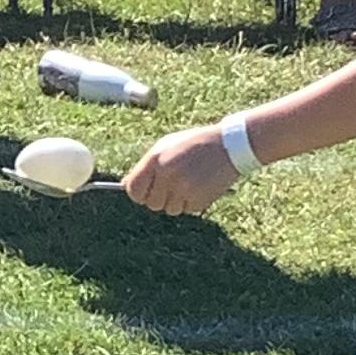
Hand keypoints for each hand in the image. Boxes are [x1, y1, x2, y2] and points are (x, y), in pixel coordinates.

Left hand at [123, 124, 239, 215]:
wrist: (229, 146)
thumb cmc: (194, 144)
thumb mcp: (167, 146)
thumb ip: (146, 166)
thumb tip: (126, 185)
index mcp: (156, 160)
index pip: (133, 189)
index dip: (138, 193)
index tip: (144, 192)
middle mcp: (167, 175)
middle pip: (151, 203)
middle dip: (159, 198)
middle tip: (172, 186)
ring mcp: (183, 188)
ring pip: (169, 209)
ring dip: (176, 201)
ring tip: (189, 182)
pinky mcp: (198, 199)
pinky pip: (186, 210)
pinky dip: (191, 203)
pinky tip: (200, 186)